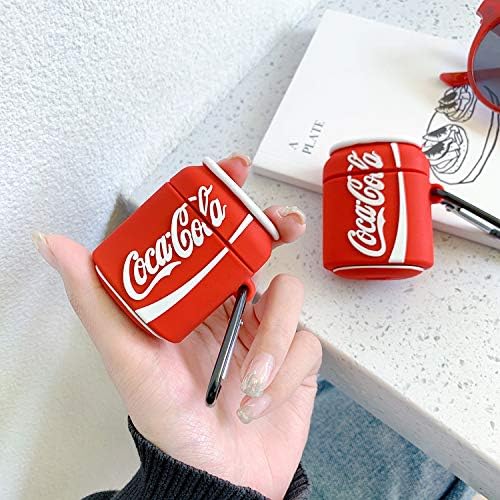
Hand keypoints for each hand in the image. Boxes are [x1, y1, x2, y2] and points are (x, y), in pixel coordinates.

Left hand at [34, 155, 321, 499]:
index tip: (233, 172)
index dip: (224, 199)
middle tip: (285, 224)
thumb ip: (98, 301)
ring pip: (289, 297)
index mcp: (194, 299)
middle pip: (261, 246)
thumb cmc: (169, 422)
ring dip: (273, 340)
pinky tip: (259, 399)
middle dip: (276, 229)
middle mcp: (230, 307)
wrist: (217, 478)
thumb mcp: (128, 359)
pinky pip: (306, 344)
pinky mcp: (298, 358)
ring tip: (247, 380)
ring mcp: (266, 330)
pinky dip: (284, 374)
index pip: (210, 234)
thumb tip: (52, 244)